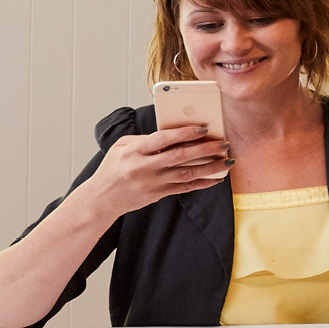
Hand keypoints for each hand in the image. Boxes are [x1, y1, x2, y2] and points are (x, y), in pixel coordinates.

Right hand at [78, 126, 227, 215]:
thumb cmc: (113, 168)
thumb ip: (145, 139)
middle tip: (223, 144)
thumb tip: (173, 133)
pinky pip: (184, 189)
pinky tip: (216, 178)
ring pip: (186, 174)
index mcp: (134, 151)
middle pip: (179, 157)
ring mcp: (151, 183)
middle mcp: (143, 167)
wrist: (101, 198)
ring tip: (227, 161)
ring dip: (210, 167)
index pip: (162, 139)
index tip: (203, 128)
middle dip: (205, 149)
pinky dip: (202, 183)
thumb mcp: (121, 147)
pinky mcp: (157, 195)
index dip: (184, 133)